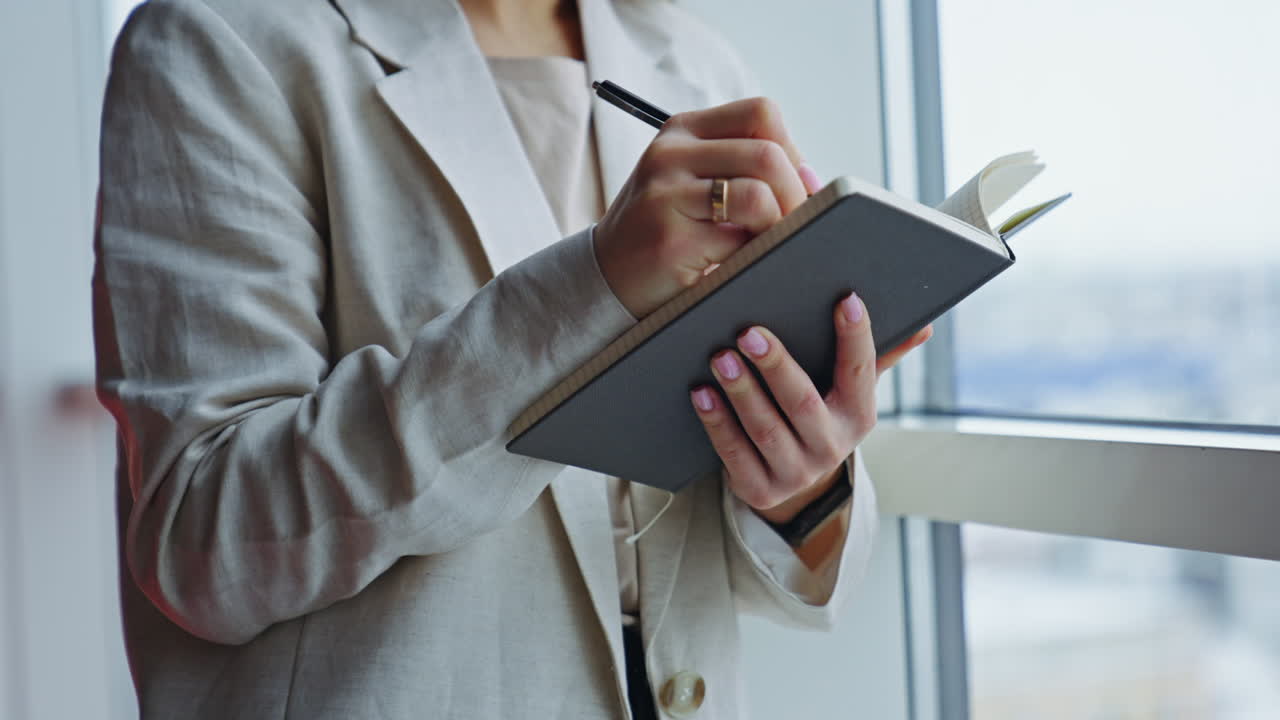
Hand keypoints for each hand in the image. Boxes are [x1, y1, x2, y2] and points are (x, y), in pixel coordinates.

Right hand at [594, 97, 822, 318]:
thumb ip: (747, 170)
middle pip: (768, 155)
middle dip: (796, 195)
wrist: (606, 278)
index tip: (790, 188)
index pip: (762, 115)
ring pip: (759, 195)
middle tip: (792, 227)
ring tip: (766, 245)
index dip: (792, 151)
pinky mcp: (670, 240)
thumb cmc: (667, 232)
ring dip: (779, 227)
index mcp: (683, 130)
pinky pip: (741, 242)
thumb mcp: (697, 184)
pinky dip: (756, 256)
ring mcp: (666, 195)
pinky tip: (741, 265)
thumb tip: (815, 178)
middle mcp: (670, 153)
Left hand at [689, 294, 931, 522]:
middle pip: (803, 403)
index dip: (856, 337)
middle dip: (776, 366)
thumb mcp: (848, 392)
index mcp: (859, 417)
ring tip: (720, 358)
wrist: (794, 485)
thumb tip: (924, 327)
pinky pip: (734, 453)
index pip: (862, 373)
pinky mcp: (761, 490)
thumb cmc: (820, 416)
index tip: (846, 299)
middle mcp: (832, 448)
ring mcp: (796, 473)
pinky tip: (701, 393)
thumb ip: (877, 358)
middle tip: (749, 332)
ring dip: (741, 392)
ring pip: (765, 429)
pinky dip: (716, 422)